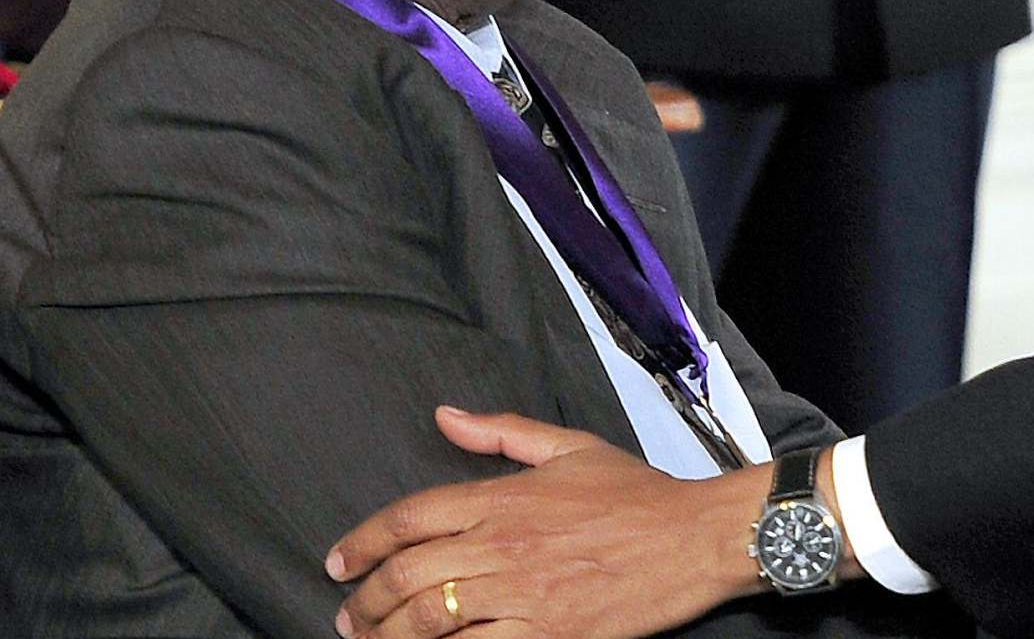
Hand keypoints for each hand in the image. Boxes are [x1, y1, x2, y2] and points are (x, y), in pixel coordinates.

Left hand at [325, 408, 768, 637]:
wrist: (693, 537)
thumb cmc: (636, 493)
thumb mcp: (569, 446)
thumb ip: (502, 432)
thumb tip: (446, 416)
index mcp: (505, 495)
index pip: (410, 517)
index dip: (363, 541)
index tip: (340, 560)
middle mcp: (504, 543)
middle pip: (408, 574)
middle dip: (365, 600)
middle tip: (348, 614)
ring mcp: (523, 594)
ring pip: (430, 620)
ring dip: (388, 635)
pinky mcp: (547, 635)